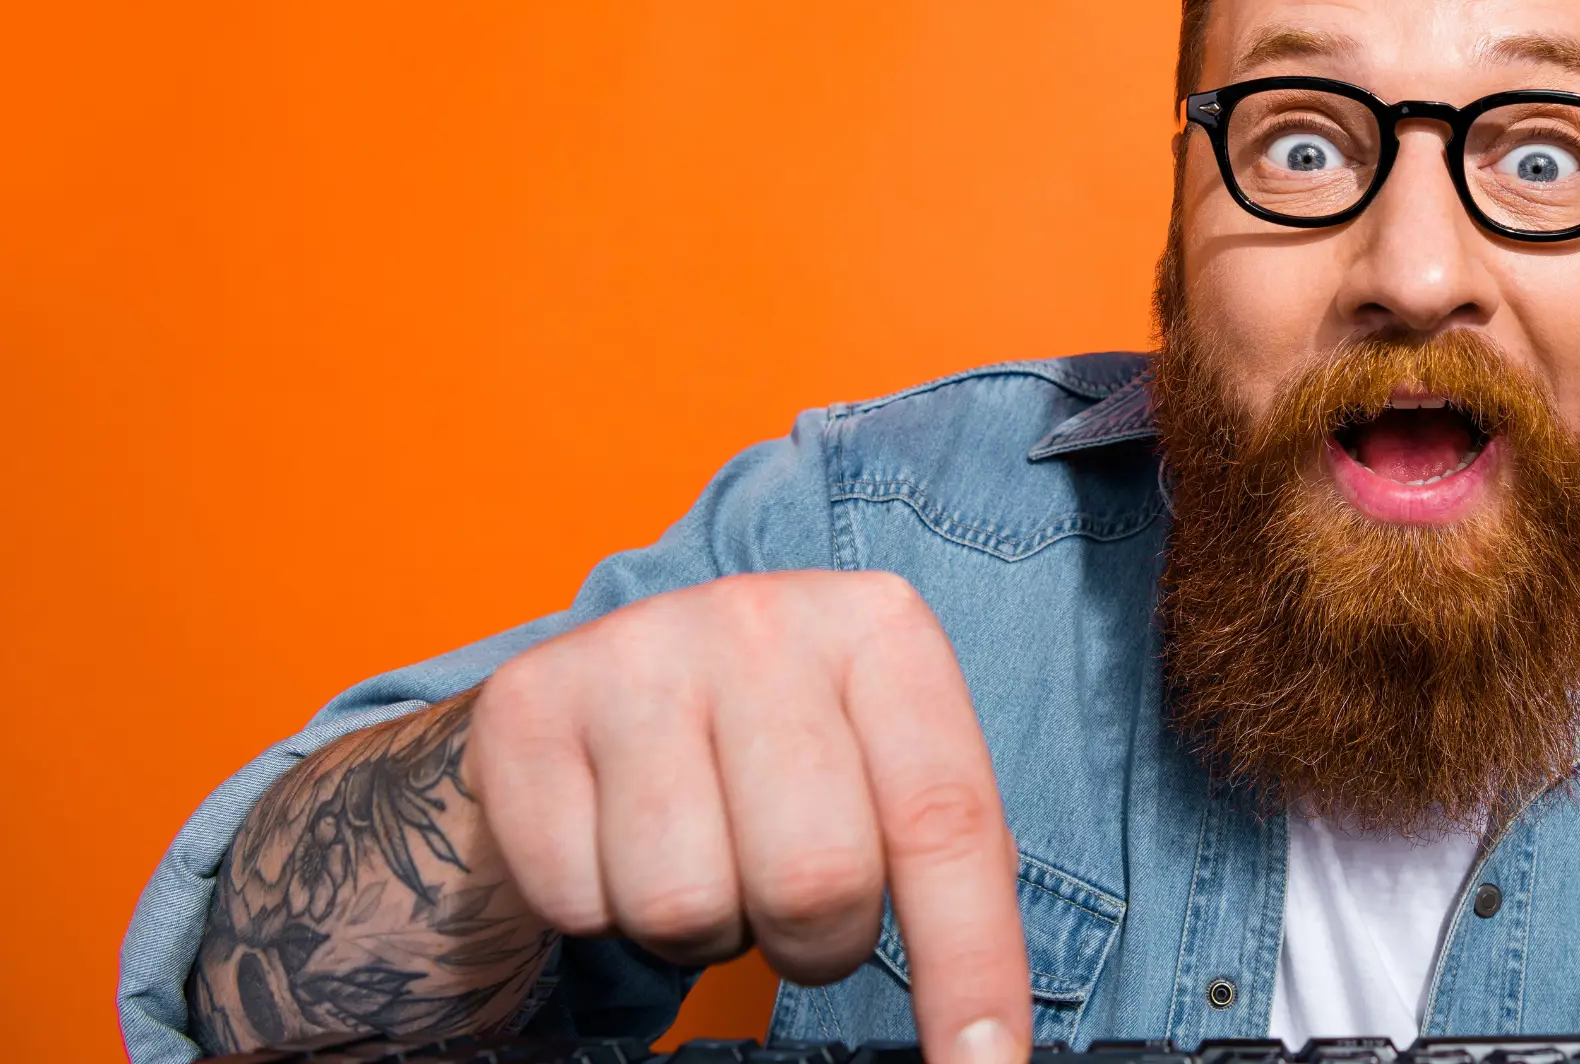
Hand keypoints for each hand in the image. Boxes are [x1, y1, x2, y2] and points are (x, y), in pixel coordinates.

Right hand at [465, 570, 1029, 1063]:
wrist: (610, 678)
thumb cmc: (783, 747)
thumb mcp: (884, 757)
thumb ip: (954, 859)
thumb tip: (990, 1039)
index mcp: (879, 627)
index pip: (946, 821)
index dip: (972, 966)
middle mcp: (762, 620)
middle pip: (816, 878)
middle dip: (817, 942)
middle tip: (798, 911)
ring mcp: (635, 652)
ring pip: (684, 903)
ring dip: (704, 931)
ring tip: (708, 859)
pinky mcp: (527, 705)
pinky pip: (576, 899)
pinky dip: (602, 911)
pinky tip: (619, 842)